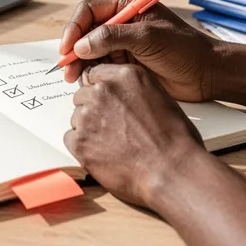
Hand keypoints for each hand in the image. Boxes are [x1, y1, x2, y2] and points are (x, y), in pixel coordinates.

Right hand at [59, 0, 222, 101]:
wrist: (207, 73)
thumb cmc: (184, 48)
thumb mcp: (148, 37)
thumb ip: (113, 37)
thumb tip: (81, 45)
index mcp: (127, 6)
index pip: (89, 11)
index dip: (74, 28)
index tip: (67, 47)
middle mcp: (121, 23)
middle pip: (85, 32)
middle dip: (73, 49)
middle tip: (67, 69)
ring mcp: (123, 44)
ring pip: (90, 51)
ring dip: (80, 64)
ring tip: (75, 79)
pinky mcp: (125, 64)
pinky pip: (100, 66)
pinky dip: (91, 73)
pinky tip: (89, 82)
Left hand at [65, 64, 204, 207]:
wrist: (172, 170)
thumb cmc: (174, 140)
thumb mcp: (158, 97)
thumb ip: (132, 90)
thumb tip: (119, 95)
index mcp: (125, 76)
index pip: (96, 74)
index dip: (101, 92)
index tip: (106, 103)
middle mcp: (103, 90)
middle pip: (83, 96)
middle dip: (94, 111)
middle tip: (112, 129)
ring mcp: (89, 115)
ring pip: (77, 118)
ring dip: (89, 130)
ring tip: (113, 145)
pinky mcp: (79, 141)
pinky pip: (71, 139)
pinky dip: (83, 148)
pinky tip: (104, 155)